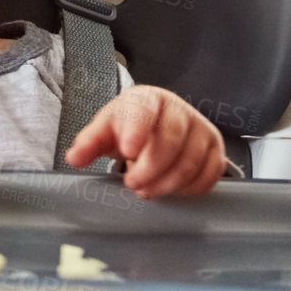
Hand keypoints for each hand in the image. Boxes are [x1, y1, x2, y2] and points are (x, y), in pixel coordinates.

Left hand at [64, 85, 226, 198]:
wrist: (158, 123)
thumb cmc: (129, 125)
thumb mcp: (105, 130)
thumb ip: (89, 142)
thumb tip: (74, 158)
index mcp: (148, 99)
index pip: (145, 112)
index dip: (137, 131)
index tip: (127, 152)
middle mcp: (180, 110)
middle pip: (171, 141)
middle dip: (150, 169)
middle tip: (132, 184)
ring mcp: (202, 129)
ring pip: (191, 162)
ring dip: (167, 183)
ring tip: (146, 190)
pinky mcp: (215, 150)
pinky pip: (208, 174)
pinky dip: (188, 188)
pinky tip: (170, 189)